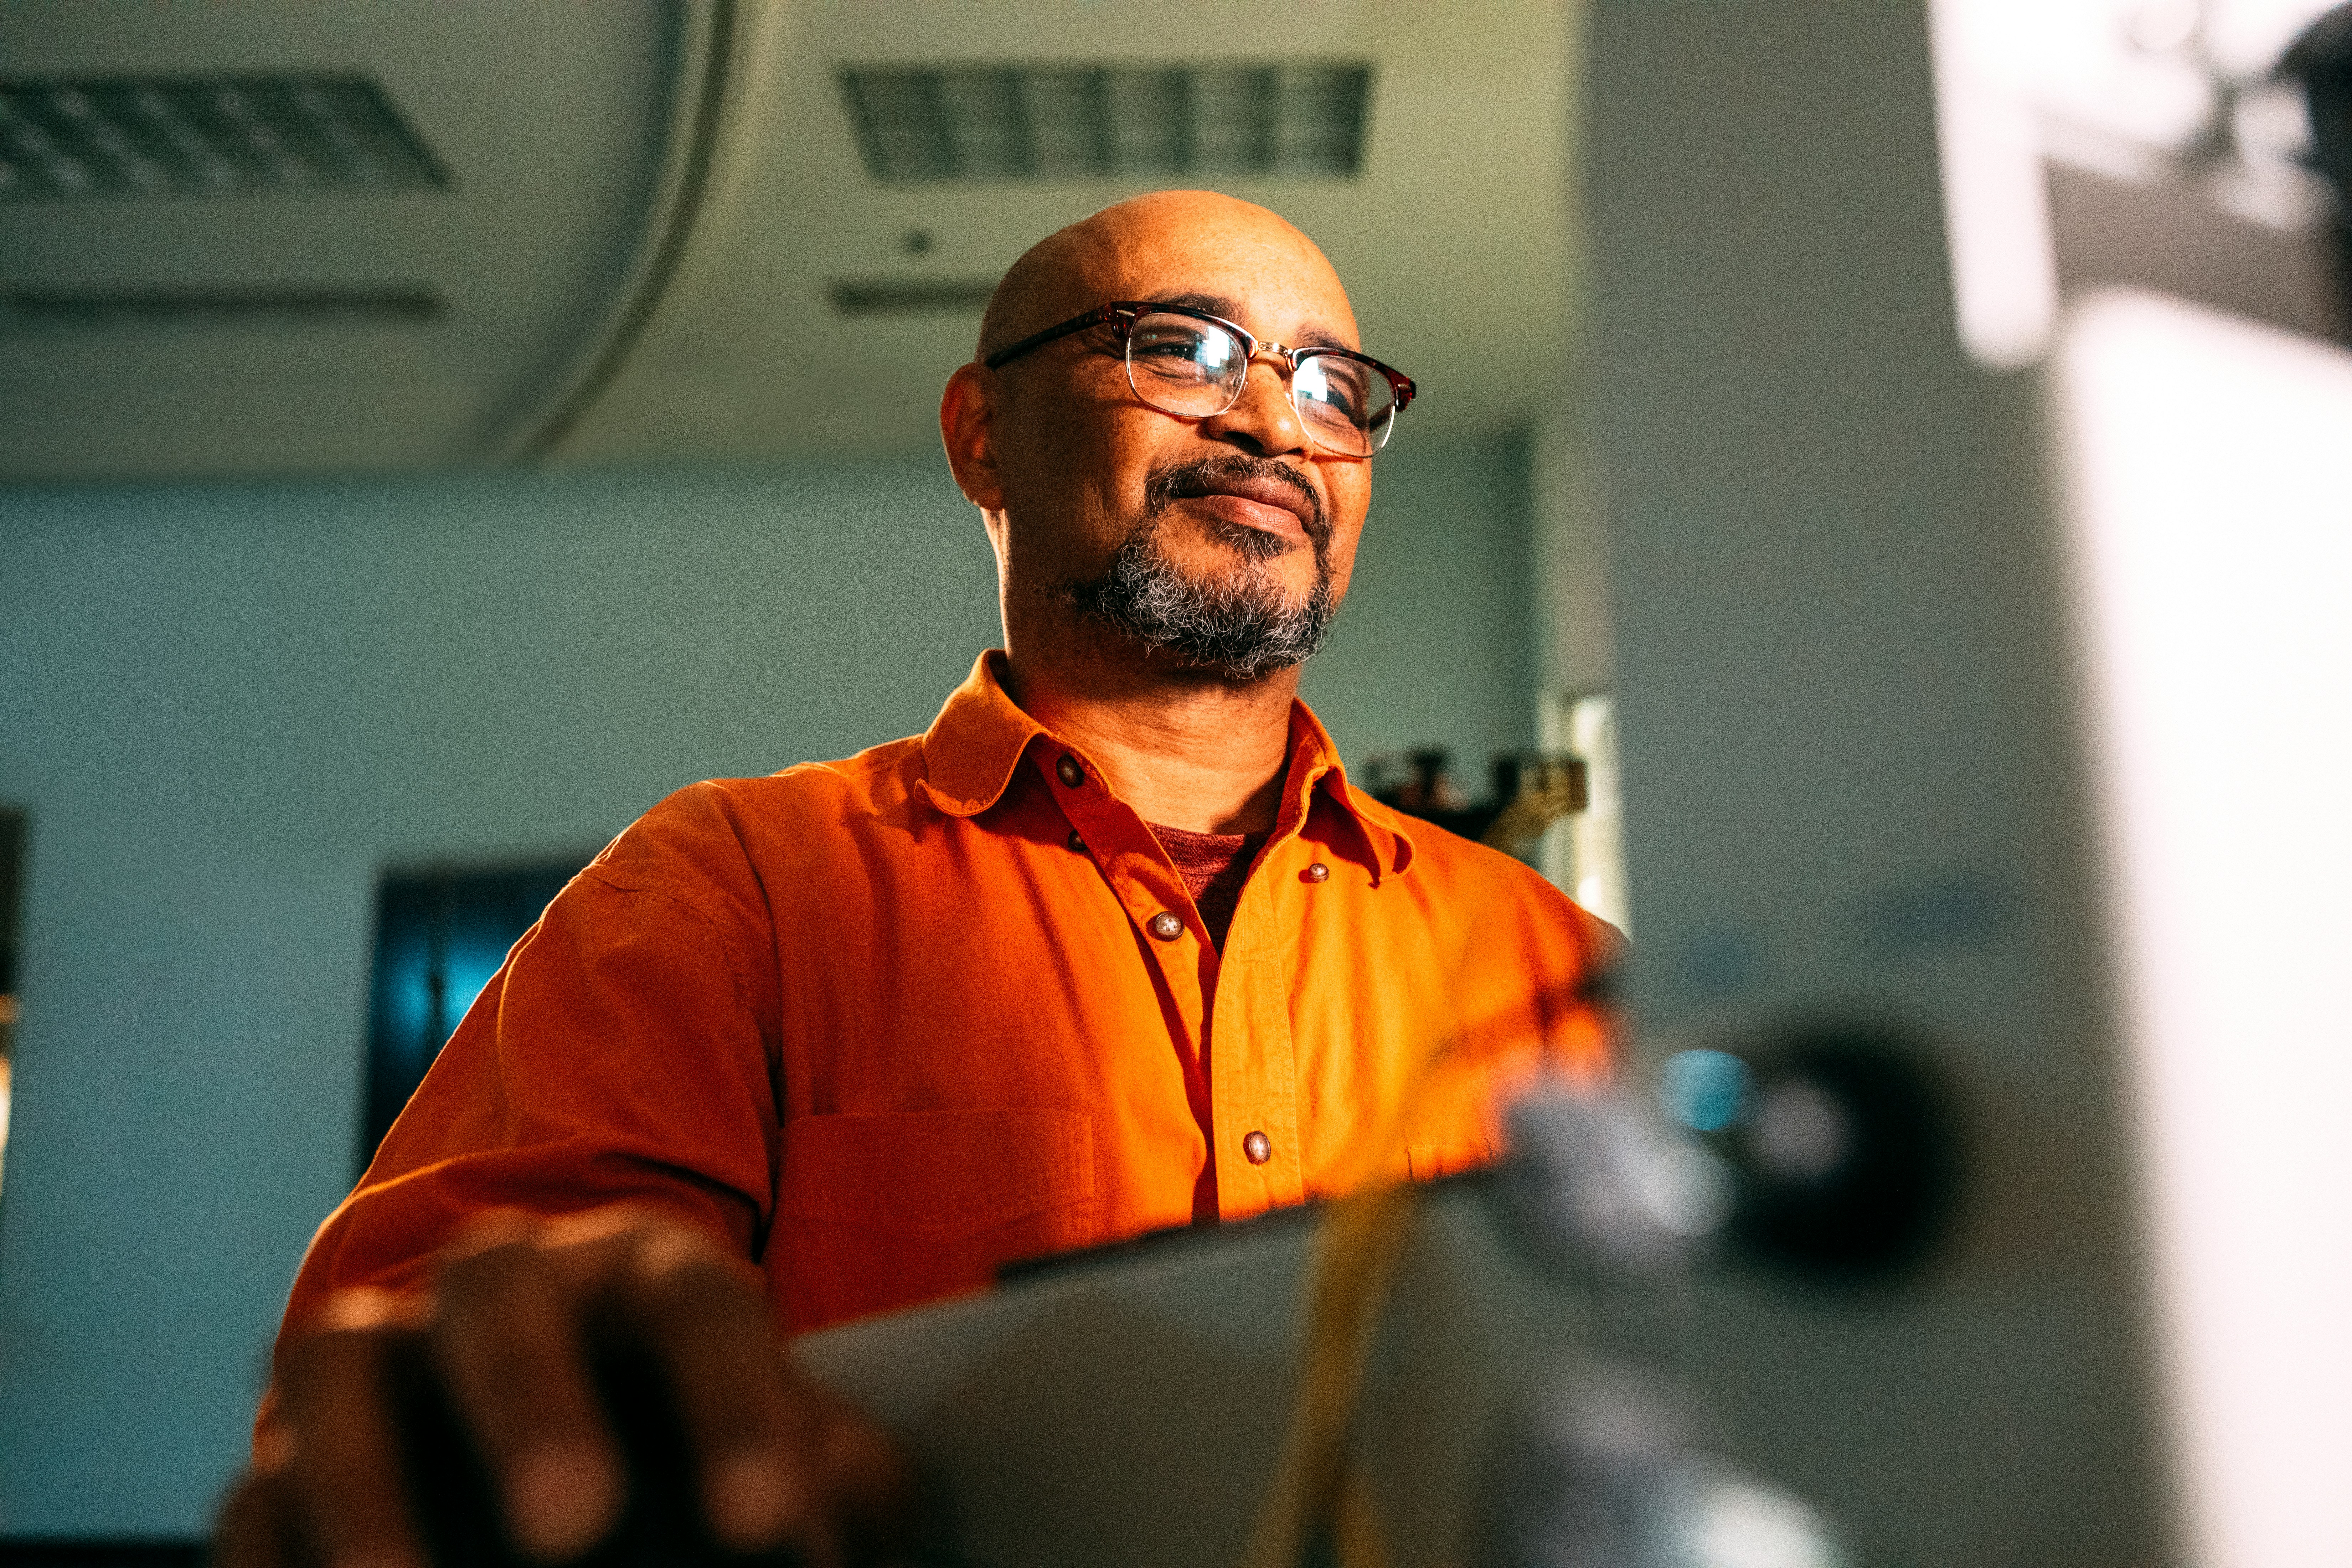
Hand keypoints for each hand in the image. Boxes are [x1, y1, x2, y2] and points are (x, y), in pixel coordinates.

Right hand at [217, 1208, 915, 1567]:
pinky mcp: (283, 1458)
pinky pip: (254, 1490)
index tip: (770, 1526)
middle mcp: (501, 1289)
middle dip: (531, 1404)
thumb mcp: (768, 1451)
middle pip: (498, 1293)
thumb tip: (859, 1508)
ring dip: (366, 1486)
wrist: (568, 1450)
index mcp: (643, 1273)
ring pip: (335, 1371)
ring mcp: (376, 1361)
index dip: (734, 1411)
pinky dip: (279, 1553)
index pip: (698, 1309)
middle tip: (576, 1528)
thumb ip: (817, 1474)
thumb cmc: (690, 1445)